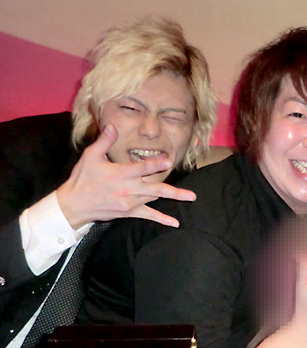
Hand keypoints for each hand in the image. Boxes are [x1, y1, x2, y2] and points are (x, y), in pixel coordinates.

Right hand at [56, 124, 196, 228]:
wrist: (74, 205)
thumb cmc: (83, 179)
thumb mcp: (91, 156)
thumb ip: (104, 141)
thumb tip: (112, 125)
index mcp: (121, 174)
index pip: (142, 168)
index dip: (156, 164)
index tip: (169, 160)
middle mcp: (128, 189)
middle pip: (155, 189)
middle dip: (174, 191)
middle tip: (191, 193)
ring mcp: (130, 202)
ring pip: (155, 199)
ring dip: (173, 198)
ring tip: (190, 197)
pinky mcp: (128, 212)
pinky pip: (148, 216)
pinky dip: (162, 219)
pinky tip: (175, 223)